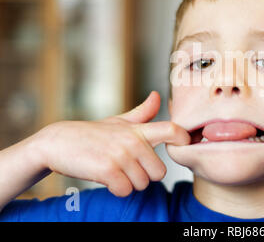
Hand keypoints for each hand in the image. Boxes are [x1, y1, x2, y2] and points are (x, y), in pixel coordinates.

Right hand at [33, 91, 189, 196]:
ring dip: (129, 183)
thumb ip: (142, 113)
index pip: (172, 130)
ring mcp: (121, 155)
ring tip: (115, 171)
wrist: (57, 142)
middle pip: (160, 172)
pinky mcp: (108, 170)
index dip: (183, 139)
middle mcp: (133, 141)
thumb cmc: (92, 134)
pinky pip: (125, 190)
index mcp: (138, 130)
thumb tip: (157, 96)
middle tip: (129, 168)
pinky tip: (107, 179)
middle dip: (145, 175)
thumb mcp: (118, 121)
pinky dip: (117, 189)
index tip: (182, 145)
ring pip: (142, 184)